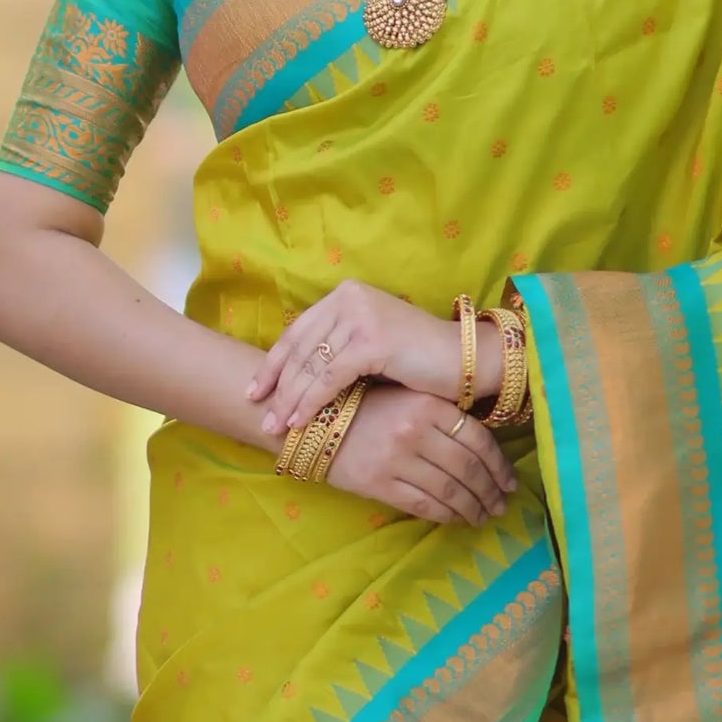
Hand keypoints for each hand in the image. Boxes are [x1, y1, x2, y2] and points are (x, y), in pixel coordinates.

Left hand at [252, 280, 499, 434]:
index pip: (298, 331)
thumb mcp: (371, 345)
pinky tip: (300, 420)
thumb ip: (338, 349)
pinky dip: (311, 401)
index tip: (255, 389)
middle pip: (300, 348)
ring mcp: (361, 317)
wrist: (465, 360)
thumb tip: (295, 377)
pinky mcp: (372, 341)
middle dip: (277, 385)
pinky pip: (330, 377)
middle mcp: (350, 298)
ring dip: (290, 399)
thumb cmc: (419, 361)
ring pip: (312, 365)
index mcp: (346, 295)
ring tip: (275, 426)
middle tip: (259, 414)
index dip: (274, 363)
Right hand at [327, 385, 514, 525]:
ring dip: (472, 508)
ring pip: (450, 491)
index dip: (500, 466)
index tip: (510, 483)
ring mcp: (397, 459)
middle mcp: (416, 431)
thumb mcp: (407, 398)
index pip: (479, 440)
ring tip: (482, 516)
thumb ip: (442, 417)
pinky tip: (457, 519)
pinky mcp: (380, 483)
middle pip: (468, 469)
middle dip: (490, 492)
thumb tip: (483, 451)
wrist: (313, 421)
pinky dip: (446, 515)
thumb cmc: (366, 407)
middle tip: (501, 506)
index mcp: (428, 405)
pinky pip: (424, 505)